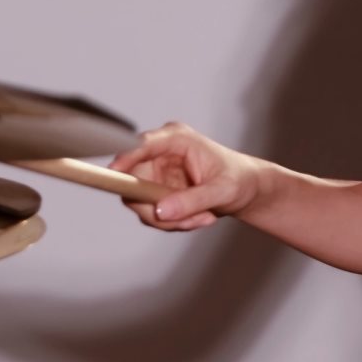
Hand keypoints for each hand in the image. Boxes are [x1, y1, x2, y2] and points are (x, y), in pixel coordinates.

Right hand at [111, 123, 260, 231]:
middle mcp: (160, 153)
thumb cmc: (239, 179)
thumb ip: (192, 200)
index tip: (114, 173)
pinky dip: (173, 222)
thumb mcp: (222, 191)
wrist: (247, 189)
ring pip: (141, 203)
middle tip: (185, 220)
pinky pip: (152, 213)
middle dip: (156, 207)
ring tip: (201, 217)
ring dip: (170, 219)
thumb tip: (160, 211)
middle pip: (132, 181)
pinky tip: (198, 217)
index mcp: (176, 139)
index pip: (141, 145)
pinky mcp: (156, 191)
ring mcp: (156, 173)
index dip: (125, 159)